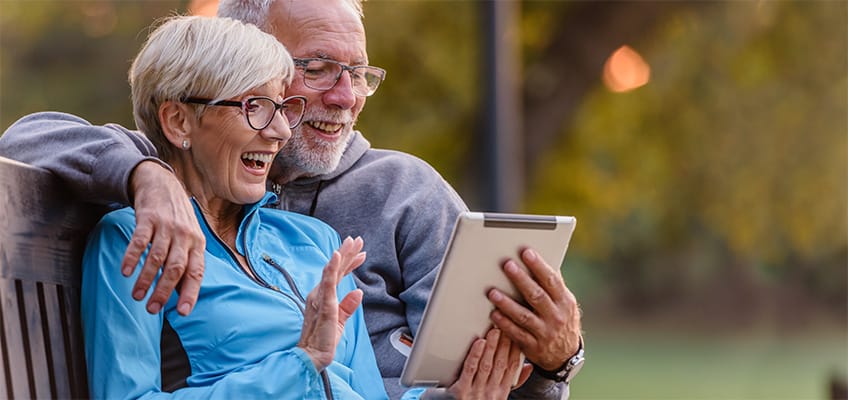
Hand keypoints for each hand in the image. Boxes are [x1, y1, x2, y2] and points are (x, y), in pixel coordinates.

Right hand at [124, 161, 204, 315]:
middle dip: (164, 291)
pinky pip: (140, 240)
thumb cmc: (178, 220)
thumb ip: (187, 264)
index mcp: (197, 244)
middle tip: (152, 309)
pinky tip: (126, 272)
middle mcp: (185, 235)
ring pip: (157, 257)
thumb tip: (183, 297)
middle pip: (176, 268)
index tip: (182, 312)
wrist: (163, 185)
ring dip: (146, 279)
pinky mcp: (149, 218)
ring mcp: (167, 226)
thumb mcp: (189, 239)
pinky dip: (133, 257)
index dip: (190, 293)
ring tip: (137, 296)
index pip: (196, 272)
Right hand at [298, 237, 366, 370]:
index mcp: (324, 296)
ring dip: (342, 255)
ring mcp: (320, 297)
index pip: (338, 275)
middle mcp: (319, 293)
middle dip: (347, 252)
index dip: (350, 263)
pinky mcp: (324, 304)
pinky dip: (332, 268)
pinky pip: (328, 283)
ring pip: (332, 271)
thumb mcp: (341, 320)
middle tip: (358, 239)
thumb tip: (358, 291)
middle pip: (335, 268)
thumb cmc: (324, 339)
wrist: (313, 355)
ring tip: (352, 242)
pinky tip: (336, 256)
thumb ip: (348, 305)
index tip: (362, 253)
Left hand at [437, 328, 530, 399]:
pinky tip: (479, 343)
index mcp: (501, 393)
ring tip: (494, 331)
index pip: (512, 368)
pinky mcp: (460, 391)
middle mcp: (490, 393)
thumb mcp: (498, 396)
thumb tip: (528, 367)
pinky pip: (469, 370)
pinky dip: (475, 355)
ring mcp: (475, 392)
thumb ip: (512, 382)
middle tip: (505, 326)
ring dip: (492, 346)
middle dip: (504, 344)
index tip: (516, 335)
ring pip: (486, 365)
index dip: (515, 350)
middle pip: (500, 364)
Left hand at [487, 248, 581, 370]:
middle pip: (536, 296)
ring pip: (524, 316)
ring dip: (507, 303)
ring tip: (492, 292)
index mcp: (565, 302)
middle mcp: (556, 316)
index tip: (526, 252)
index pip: (552, 280)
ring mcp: (545, 333)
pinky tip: (493, 314)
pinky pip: (516, 334)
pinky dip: (504, 323)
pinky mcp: (533, 346)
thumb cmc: (561, 320)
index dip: (539, 266)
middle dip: (521, 280)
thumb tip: (543, 259)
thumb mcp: (565, 303)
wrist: (565, 355)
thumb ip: (553, 285)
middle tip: (507, 265)